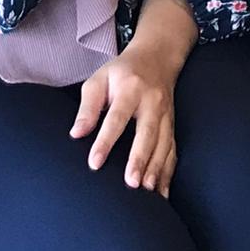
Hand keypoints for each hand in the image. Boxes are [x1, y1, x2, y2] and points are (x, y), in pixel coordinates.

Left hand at [71, 20, 186, 193]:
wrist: (157, 58)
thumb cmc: (121, 73)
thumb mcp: (99, 79)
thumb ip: (88, 107)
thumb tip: (76, 133)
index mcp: (131, 88)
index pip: (117, 117)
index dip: (105, 141)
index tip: (94, 162)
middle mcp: (152, 102)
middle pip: (147, 132)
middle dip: (140, 158)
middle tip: (131, 182)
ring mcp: (166, 115)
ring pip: (164, 144)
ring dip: (157, 168)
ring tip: (147, 189)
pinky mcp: (172, 125)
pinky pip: (173, 150)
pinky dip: (169, 172)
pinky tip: (163, 193)